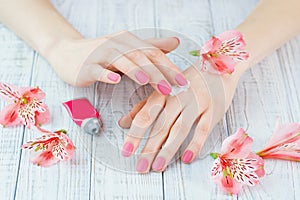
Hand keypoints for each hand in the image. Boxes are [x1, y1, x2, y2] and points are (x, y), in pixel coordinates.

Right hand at [45, 30, 187, 94]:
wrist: (68, 52)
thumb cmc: (102, 53)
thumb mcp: (127, 49)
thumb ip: (151, 46)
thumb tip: (175, 42)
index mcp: (129, 41)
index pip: (153, 53)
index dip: (169, 67)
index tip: (183, 82)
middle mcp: (117, 45)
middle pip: (140, 57)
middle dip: (157, 72)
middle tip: (171, 87)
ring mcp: (101, 54)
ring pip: (121, 61)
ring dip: (135, 71)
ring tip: (147, 81)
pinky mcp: (87, 65)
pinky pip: (98, 69)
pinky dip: (106, 74)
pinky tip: (114, 80)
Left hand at [118, 62, 245, 172]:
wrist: (219, 66)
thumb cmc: (186, 81)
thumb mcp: (162, 90)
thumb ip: (143, 106)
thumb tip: (123, 123)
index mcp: (163, 92)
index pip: (145, 116)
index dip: (135, 135)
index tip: (126, 153)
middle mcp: (177, 97)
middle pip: (161, 126)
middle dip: (149, 148)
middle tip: (140, 168)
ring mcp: (196, 103)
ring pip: (179, 129)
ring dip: (168, 149)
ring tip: (157, 167)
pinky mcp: (213, 110)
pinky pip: (203, 129)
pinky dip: (195, 144)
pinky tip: (186, 159)